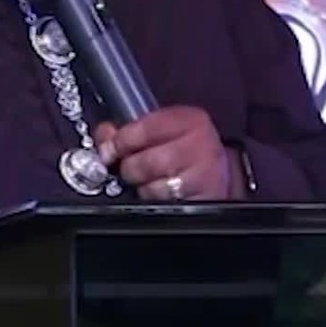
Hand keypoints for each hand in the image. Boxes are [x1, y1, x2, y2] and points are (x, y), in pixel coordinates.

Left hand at [94, 106, 231, 200]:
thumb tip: (104, 136)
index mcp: (190, 120)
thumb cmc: (186, 151)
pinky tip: (164, 196)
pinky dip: (157, 204)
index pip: (144, 128)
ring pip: (153, 188)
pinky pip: (165, 206)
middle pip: (145, 162)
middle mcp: (201, 145)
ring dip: (144, 189)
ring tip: (152, 182)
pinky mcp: (205, 202)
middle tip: (132, 169)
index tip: (109, 150)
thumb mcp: (163, 131)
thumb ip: (130, 130)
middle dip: (130, 169)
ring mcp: (205, 176)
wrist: (221, 176)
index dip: (120, 142)